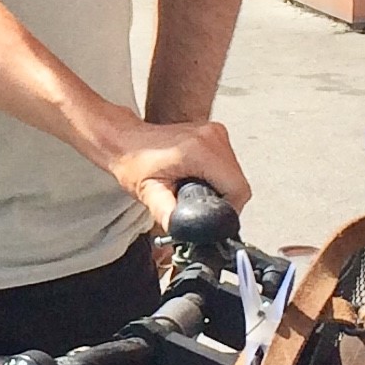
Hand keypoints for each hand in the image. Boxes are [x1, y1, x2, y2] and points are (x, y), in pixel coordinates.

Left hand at [102, 117, 250, 228]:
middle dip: (223, 200)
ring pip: (235, 172)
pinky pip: (228, 163)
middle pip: (238, 182)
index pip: (237, 189)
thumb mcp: (148, 192)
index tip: (211, 215)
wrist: (125, 140)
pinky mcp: (213, 133)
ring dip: (222, 188)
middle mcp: (212, 136)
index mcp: (200, 149)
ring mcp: (214, 132)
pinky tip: (199, 178)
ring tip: (195, 190)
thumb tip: (183, 232)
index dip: (228, 210)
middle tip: (199, 205)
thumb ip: (167, 215)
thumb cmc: (133, 160)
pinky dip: (218, 175)